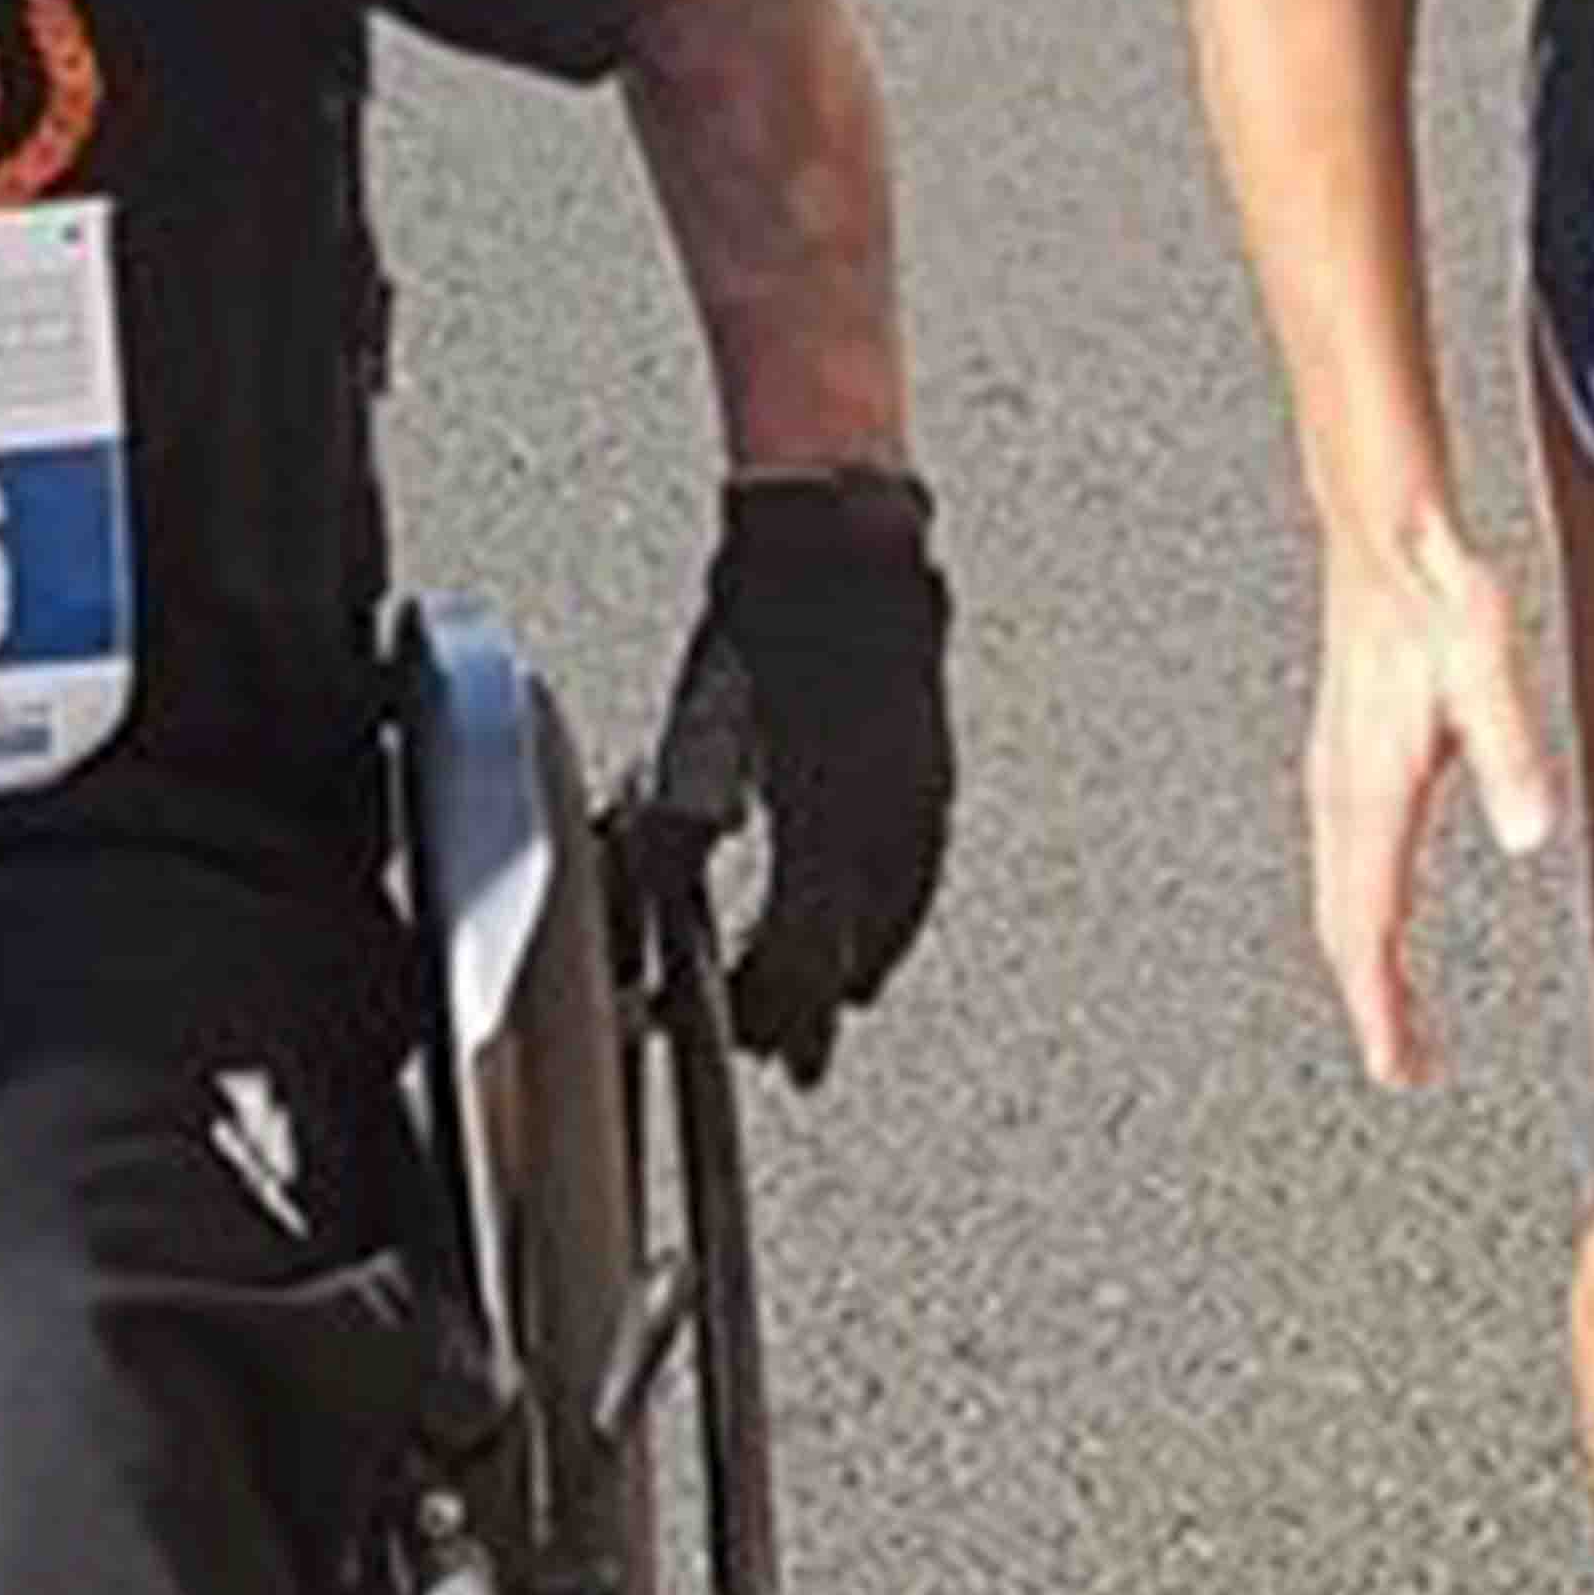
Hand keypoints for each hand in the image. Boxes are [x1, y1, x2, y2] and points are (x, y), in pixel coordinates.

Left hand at [665, 470, 954, 1087]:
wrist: (839, 546)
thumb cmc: (765, 623)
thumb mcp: (696, 730)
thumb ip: (681, 822)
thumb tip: (660, 883)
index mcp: (826, 810)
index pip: (806, 947)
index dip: (776, 1006)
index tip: (752, 1042)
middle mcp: (888, 816)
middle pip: (854, 945)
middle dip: (814, 1003)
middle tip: (785, 1048)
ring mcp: (922, 794)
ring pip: (895, 913)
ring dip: (857, 962)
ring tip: (830, 999)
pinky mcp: (933, 772)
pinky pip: (916, 870)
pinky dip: (889, 912)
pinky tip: (869, 922)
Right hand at [1302, 518, 1557, 1086]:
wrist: (1382, 528)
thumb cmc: (1435, 592)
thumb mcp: (1487, 668)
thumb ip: (1510, 752)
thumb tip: (1530, 834)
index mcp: (1369, 789)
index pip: (1364, 924)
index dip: (1380, 1006)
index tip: (1400, 1068)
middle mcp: (1339, 792)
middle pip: (1342, 923)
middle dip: (1369, 1000)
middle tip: (1401, 1064)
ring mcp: (1334, 773)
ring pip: (1338, 892)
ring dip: (1361, 956)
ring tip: (1390, 1007)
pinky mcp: (1346, 756)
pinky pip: (1344, 858)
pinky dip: (1358, 908)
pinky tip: (1383, 911)